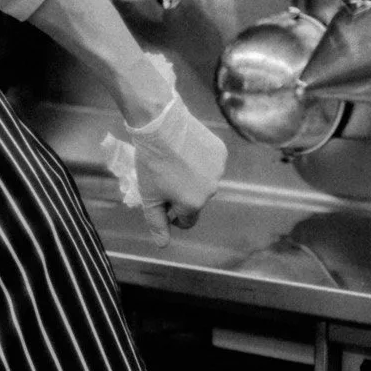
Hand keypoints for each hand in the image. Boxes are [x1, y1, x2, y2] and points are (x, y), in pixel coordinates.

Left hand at [111, 95, 225, 245]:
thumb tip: (162, 244)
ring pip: (204, 180)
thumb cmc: (151, 163)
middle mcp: (211, 190)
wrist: (160, 126)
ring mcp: (219, 170)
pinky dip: (200, 159)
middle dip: (181, 193)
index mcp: (193, 204)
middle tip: (164, 175)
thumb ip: (156, 222)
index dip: (172, 213)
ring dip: (191, 176)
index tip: (162, 201)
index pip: (186, 219)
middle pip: (195, 199)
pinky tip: (185, 149)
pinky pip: (210, 162)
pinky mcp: (221, 152)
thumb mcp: (149, 196)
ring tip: (173, 160)